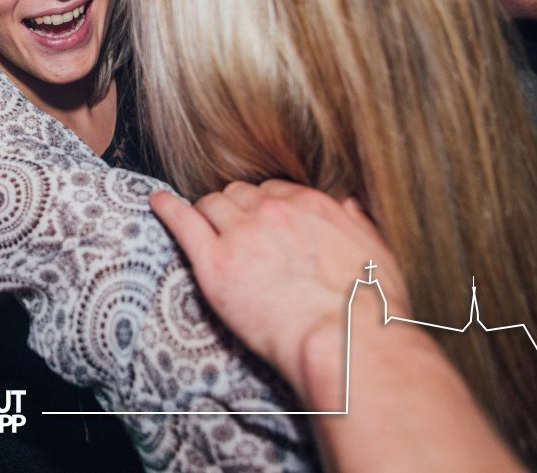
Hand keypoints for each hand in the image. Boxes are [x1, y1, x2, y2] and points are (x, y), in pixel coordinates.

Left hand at [151, 179, 408, 393]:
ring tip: (199, 224)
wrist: (347, 345)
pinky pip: (182, 222)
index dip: (262, 206)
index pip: (273, 190)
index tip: (259, 220)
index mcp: (312, 206)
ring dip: (206, 213)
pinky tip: (157, 203)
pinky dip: (166, 208)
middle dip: (234, 208)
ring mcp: (241, 234)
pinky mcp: (214, 263)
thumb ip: (360, 225)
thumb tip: (350, 205)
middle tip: (231, 229)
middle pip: (239, 194)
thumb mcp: (379, 256)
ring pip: (211, 205)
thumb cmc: (370, 312)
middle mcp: (274, 211)